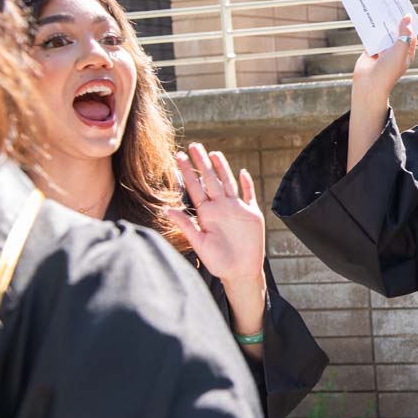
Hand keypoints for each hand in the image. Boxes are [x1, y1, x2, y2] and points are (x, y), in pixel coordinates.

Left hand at [171, 143, 266, 333]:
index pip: (195, 187)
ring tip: (213, 153)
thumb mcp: (199, 243)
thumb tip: (166, 209)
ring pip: (228, 183)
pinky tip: (242, 172)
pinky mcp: (251, 214)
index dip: (187, 172)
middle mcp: (220, 207)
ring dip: (222, 168)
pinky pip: (249, 195)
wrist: (240, 271)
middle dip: (202, 163)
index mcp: (206, 213)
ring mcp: (236, 209)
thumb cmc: (218, 261)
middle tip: (193, 145)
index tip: (178, 156)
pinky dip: (247, 184)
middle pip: (210, 180)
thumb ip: (185, 225)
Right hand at [351, 15, 417, 100]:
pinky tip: (369, 17)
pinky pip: (372, 36)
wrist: (369, 83)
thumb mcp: (400, 50)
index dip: (408, 22)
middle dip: (394, 20)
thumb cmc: (389, 69)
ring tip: (380, 7)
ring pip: (384, 33)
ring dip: (382, 22)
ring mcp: (383, 50)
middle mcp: (395, 50)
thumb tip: (408, 17)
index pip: (410, 34)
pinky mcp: (371, 50)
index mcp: (406, 52)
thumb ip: (404, 33)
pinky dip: (371, 28)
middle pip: (396, 31)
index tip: (404, 8)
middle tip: (390, 4)